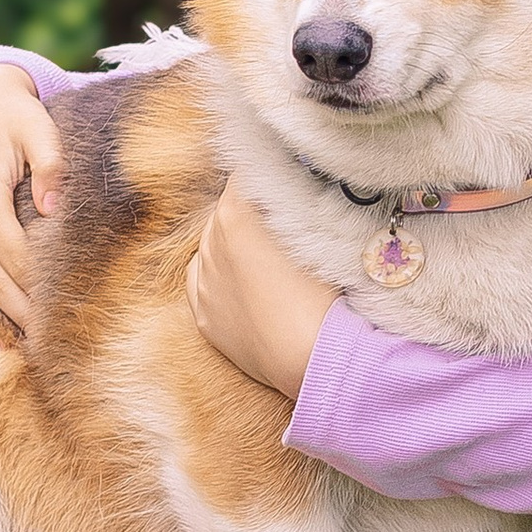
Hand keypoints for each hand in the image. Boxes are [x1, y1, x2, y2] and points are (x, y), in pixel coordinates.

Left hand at [186, 179, 338, 401]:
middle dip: (252, 211)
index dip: (270, 175)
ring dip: (235, 243)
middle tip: (284, 221)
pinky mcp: (203, 315)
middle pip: (228, 208)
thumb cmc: (328, 293)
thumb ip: (298, 203)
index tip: (288, 178)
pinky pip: (202, 281)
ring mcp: (203, 281)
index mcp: (236, 214)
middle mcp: (210, 242)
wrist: (316, 358)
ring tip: (268, 257)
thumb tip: (298, 180)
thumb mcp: (321, 232)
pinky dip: (221, 276)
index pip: (247, 174)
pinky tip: (245, 283)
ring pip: (213, 244)